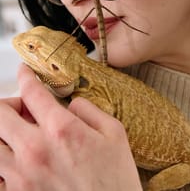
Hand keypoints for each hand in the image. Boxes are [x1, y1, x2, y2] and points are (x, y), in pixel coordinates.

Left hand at [0, 64, 141, 190]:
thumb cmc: (115, 181)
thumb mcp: (114, 134)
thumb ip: (89, 110)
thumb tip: (71, 104)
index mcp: (61, 130)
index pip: (31, 91)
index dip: (25, 75)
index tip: (24, 72)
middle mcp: (35, 150)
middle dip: (8, 103)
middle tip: (21, 106)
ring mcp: (21, 176)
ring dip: (3, 131)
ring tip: (17, 133)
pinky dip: (3, 160)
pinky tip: (17, 159)